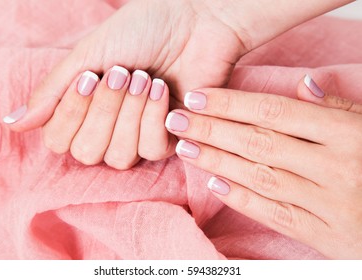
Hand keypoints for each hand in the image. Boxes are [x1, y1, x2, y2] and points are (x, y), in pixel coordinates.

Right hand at [3, 0, 244, 166]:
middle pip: (87, 153)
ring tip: (144, 78)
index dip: (70, 114)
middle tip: (122, 72)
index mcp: (86, 108)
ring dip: (129, 114)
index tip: (89, 77)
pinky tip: (161, 92)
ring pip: (119, 157)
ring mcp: (138, 136)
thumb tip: (13, 124)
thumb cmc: (142, 31)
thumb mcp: (88, 55)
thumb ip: (52, 92)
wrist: (193, 21)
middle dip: (103, 111)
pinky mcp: (170, 139)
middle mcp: (109, 128)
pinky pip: (152, 150)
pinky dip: (153, 119)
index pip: (59, 140)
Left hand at [165, 76, 361, 258]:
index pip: (276, 112)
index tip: (198, 97)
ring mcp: (329, 204)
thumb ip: (338, 107)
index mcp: (348, 134)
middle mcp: (336, 167)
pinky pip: (274, 214)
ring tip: (186, 147)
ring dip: (217, 162)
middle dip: (212, 129)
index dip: (232, 103)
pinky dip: (241, 199)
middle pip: (259, 143)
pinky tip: (213, 184)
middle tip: (177, 120)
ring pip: (260, 177)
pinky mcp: (323, 234)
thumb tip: (303, 84)